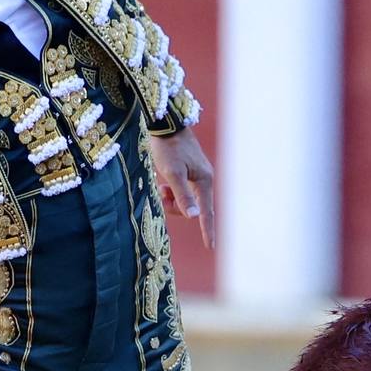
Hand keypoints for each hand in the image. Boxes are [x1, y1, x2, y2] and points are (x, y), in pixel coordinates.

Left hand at [152, 126, 216, 250]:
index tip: (210, 246)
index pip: (206, 211)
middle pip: (192, 206)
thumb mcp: (172, 173)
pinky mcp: (189, 170)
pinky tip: (163, 181)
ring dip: (172, 197)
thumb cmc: (168, 148)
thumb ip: (182, 196)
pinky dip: (172, 189)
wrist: (167, 124)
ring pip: (185, 198)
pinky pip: (182, 189)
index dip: (207, 230)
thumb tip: (194, 217)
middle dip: (175, 206)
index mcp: (204, 181)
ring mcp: (197, 174)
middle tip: (161, 194)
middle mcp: (204, 179)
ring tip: (161, 186)